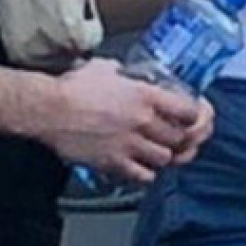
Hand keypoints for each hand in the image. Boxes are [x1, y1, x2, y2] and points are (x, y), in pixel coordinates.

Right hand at [42, 58, 210, 182]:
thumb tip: (123, 75)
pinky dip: (147, 174)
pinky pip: (143, 176)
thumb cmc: (70, 88)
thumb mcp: (104, 68)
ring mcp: (129, 145)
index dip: (196, 116)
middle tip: (180, 138)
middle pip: (180, 138)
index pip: (189, 111)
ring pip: (165, 159)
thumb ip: (122, 74)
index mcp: (144, 96)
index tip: (194, 117)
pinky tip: (143, 167)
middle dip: (183, 139)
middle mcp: (142, 122)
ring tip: (160, 151)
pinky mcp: (114, 163)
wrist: (48, 109)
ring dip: (165, 156)